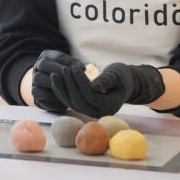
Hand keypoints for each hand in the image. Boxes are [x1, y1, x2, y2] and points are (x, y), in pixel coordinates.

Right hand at [31, 50, 84, 112]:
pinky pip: (39, 94)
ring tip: (68, 90)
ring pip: (38, 78)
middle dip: (59, 71)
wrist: (54, 92)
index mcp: (46, 56)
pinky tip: (62, 100)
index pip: (57, 56)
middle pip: (43, 64)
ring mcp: (34, 81)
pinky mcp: (35, 94)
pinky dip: (51, 97)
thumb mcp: (70, 68)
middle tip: (73, 79)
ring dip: (54, 84)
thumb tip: (82, 68)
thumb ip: (75, 66)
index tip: (82, 69)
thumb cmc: (66, 77)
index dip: (69, 62)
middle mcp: (37, 67)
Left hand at [50, 62, 164, 117]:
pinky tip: (56, 81)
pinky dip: (62, 92)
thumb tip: (95, 86)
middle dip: (70, 85)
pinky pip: (71, 102)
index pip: (91, 96)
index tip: (74, 67)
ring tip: (55, 74)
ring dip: (63, 89)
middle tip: (64, 69)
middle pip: (80, 102)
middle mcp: (100, 113)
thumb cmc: (122, 76)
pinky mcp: (85, 108)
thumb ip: (107, 80)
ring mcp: (91, 112)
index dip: (81, 82)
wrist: (124, 84)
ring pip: (73, 103)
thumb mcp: (117, 75)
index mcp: (111, 106)